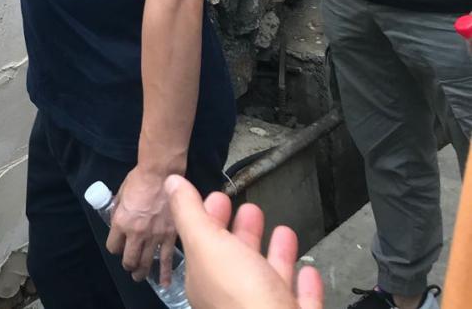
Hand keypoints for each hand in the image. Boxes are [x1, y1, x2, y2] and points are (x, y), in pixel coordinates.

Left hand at [107, 165, 177, 285]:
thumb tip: (118, 217)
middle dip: (128, 265)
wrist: (161, 174)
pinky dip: (165, 273)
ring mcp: (154, 236)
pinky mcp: (171, 236)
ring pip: (147, 263)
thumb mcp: (121, 194)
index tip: (117, 247)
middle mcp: (136, 233)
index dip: (114, 248)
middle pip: (129, 259)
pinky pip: (167, 259)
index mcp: (121, 222)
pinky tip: (164, 282)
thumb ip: (119, 209)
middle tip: (129, 267)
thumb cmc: (139, 179)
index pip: (113, 246)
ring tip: (140, 276)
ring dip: (142, 272)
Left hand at [166, 175, 323, 308]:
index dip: (208, 217)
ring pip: (270, 280)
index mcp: (207, 281)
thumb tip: (171, 182)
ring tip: (283, 230)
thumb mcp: (207, 245)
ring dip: (276, 255)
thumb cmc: (242, 295)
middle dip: (242, 232)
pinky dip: (304, 285)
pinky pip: (300, 303)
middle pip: (237, 260)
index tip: (219, 196)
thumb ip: (189, 214)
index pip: (203, 244)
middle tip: (251, 208)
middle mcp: (234, 299)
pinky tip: (309, 269)